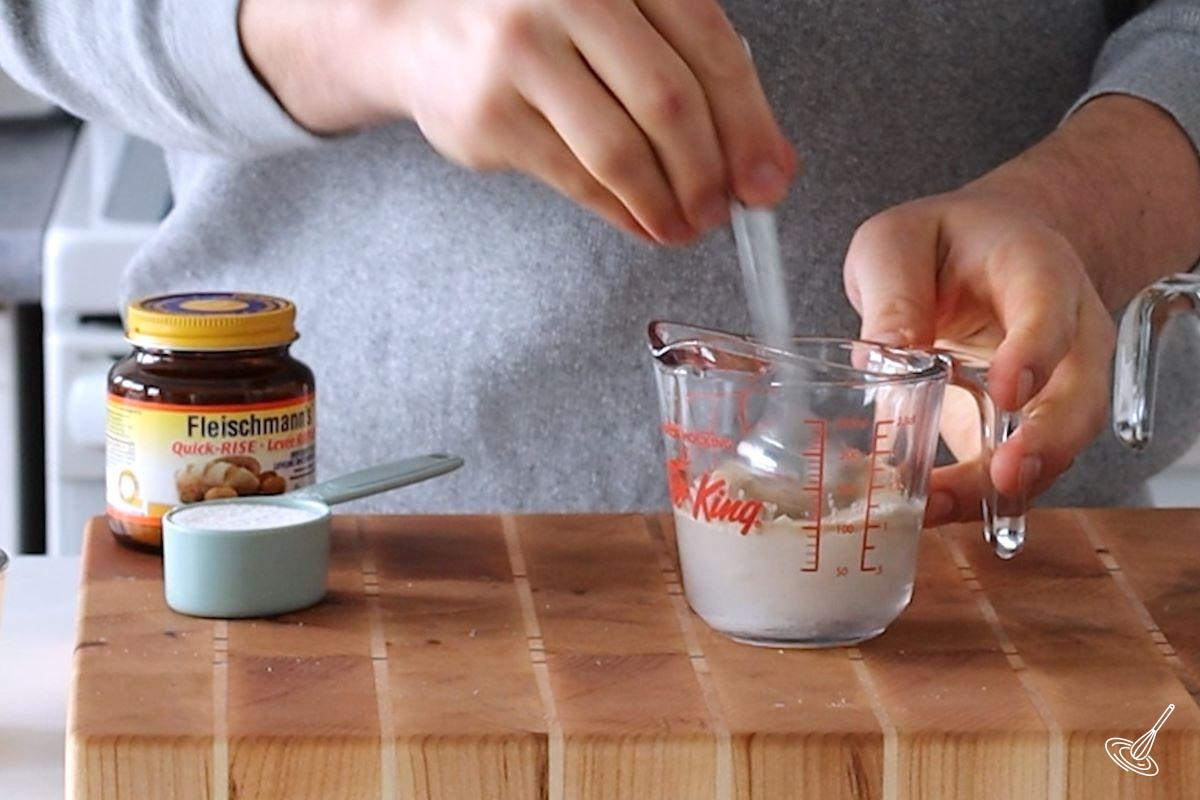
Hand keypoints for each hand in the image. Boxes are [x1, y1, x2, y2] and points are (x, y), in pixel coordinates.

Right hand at [241, 0, 796, 243]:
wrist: (423, 27)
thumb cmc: (539, 23)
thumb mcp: (621, 18)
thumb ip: (693, 71)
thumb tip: (769, 164)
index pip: (709, 46)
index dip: (749, 123)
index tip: (769, 179)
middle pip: (670, 102)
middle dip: (710, 173)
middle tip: (725, 211)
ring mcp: (520, 53)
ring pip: (621, 150)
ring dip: (666, 204)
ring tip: (685, 226)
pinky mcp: (488, 115)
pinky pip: (576, 179)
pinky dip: (622, 212)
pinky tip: (643, 222)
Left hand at [843, 94, 1199, 526]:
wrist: (986, 252)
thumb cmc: (942, 244)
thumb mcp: (898, 242)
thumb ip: (893, 291)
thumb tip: (882, 357)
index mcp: (1038, 270)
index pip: (1050, 312)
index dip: (1034, 354)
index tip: (1007, 391)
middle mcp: (1067, 336)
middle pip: (1078, 397)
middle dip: (1046, 442)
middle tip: (1005, 474)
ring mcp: (1055, 389)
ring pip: (1053, 449)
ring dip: (1001, 487)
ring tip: (940, 506)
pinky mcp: (1024, 429)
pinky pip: (1015, 472)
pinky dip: (975, 497)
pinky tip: (928, 509)